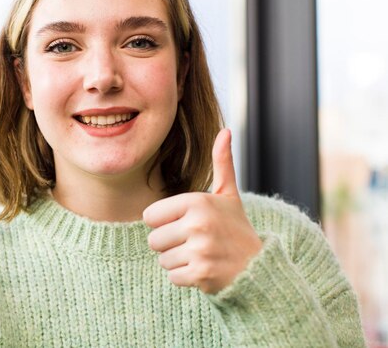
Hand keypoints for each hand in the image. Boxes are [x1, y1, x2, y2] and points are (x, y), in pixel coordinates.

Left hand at [143, 129, 261, 293]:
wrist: (258, 268)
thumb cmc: (235, 228)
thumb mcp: (228, 195)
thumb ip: (222, 163)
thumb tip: (225, 131)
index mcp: (197, 202)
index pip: (150, 216)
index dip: (165, 223)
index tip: (186, 224)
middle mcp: (198, 224)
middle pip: (153, 240)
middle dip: (169, 244)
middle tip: (195, 243)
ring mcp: (200, 250)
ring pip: (162, 260)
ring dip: (177, 261)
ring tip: (200, 255)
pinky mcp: (201, 274)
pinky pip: (172, 276)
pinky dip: (184, 277)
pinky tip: (203, 269)